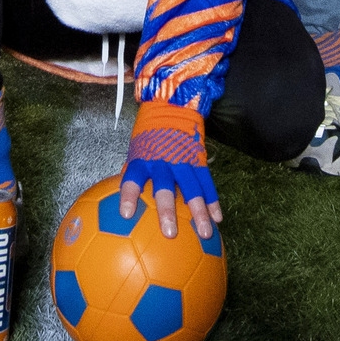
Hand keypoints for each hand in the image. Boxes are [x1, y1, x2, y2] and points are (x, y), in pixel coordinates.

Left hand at [120, 102, 218, 239]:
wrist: (171, 108)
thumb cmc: (149, 136)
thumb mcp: (136, 152)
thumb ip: (133, 175)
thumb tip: (121, 202)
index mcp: (142, 160)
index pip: (132, 179)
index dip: (129, 196)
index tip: (126, 215)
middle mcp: (162, 162)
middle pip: (165, 188)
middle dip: (167, 211)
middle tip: (169, 233)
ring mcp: (183, 161)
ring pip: (192, 188)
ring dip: (199, 212)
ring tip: (205, 232)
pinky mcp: (198, 159)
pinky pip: (207, 182)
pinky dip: (213, 200)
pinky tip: (218, 218)